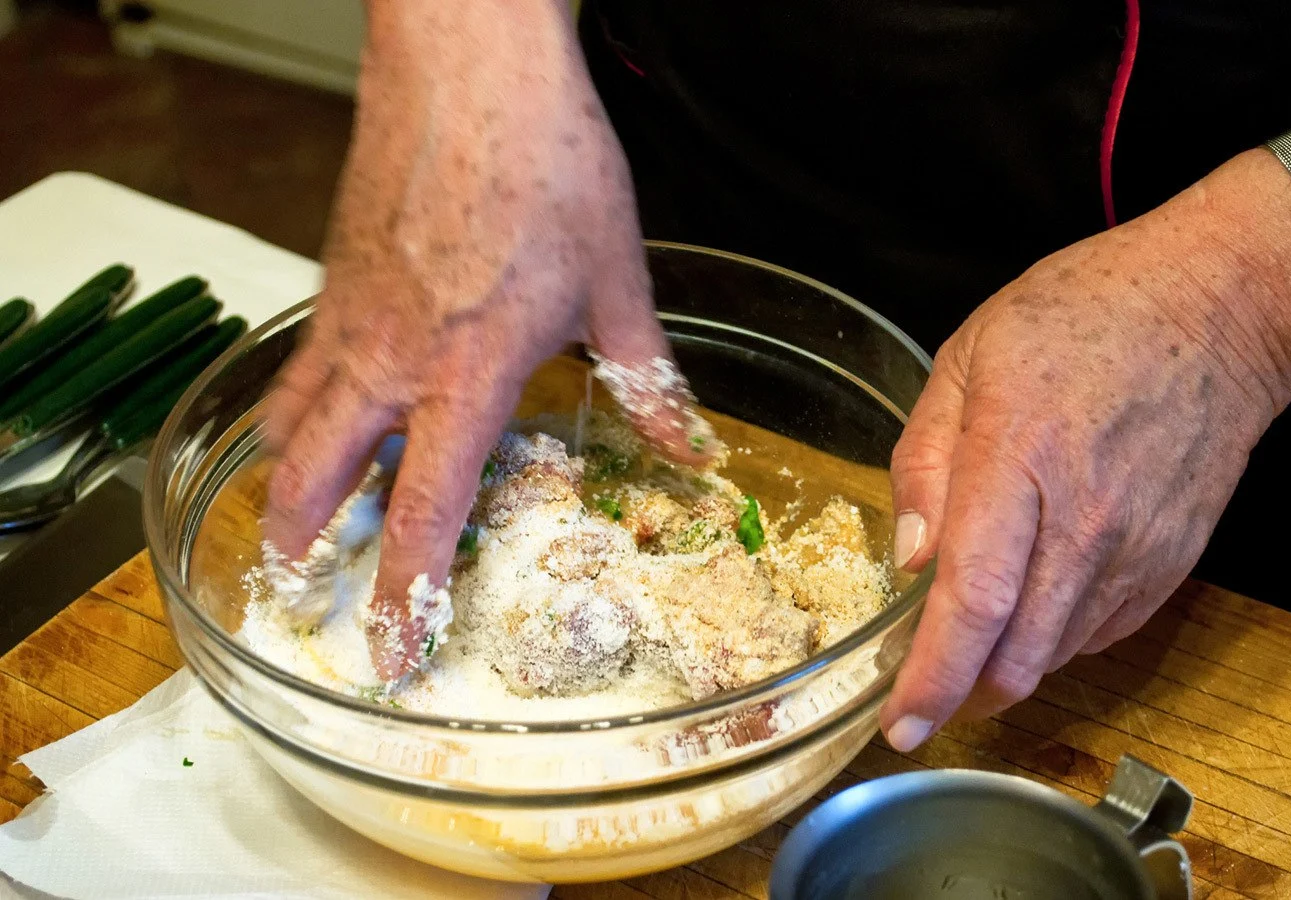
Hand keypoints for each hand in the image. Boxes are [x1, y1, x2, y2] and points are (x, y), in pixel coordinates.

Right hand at [261, 0, 709, 679]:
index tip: (390, 650)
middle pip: (312, 480)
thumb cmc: (547, 163)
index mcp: (467, 374)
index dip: (404, 594)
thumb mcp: (615, 280)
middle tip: (304, 589)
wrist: (470, 65)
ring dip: (286, 480)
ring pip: (289, 421)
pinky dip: (299, 404)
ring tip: (295, 516)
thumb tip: (690, 445)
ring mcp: (350, 316)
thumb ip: (647, 375)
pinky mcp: (335, 277)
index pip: (422, 511)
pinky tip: (328, 408)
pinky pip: (301, 361)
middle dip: (300, 546)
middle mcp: (390, 358)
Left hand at [878, 152, 1290, 750]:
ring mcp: (1138, 547)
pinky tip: (1034, 610)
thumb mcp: (968, 357)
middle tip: (925, 695)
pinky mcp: (1173, 561)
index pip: (973, 600)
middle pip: (1018, 653)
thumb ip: (926, 460)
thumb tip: (913, 559)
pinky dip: (1057, 641)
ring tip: (974, 644)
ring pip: (1060, 653)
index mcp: (1019, 459)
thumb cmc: (1084, 314)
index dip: (933, 677)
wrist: (1219, 307)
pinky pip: (1104, 633)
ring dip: (1008, 669)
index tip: (902, 727)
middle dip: (963, 694)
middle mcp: (1084, 519)